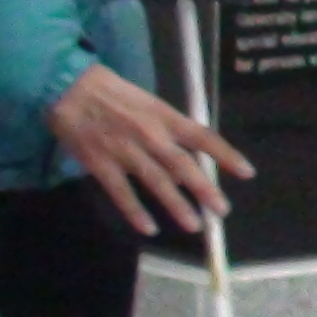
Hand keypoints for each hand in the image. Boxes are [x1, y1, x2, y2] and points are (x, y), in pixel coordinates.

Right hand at [45, 63, 255, 234]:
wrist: (70, 88)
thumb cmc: (113, 94)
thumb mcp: (149, 104)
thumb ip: (168, 132)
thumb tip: (187, 165)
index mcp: (164, 117)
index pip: (203, 137)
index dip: (226, 155)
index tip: (246, 172)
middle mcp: (150, 135)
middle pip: (183, 166)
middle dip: (204, 189)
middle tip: (222, 211)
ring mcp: (125, 151)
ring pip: (157, 182)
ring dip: (177, 205)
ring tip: (194, 225)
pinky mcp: (101, 164)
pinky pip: (121, 192)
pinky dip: (135, 212)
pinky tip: (149, 228)